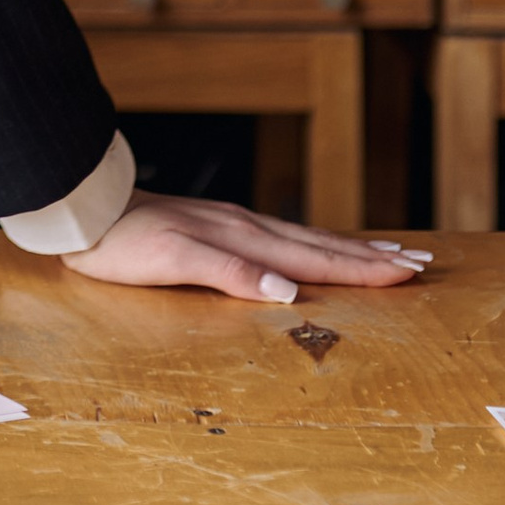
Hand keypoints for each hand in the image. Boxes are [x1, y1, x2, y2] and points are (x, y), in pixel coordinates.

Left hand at [62, 196, 431, 305]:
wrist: (84, 211)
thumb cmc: (122, 242)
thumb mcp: (174, 260)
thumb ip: (231, 273)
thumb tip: (290, 294)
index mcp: (243, 239)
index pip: (315, 260)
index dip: (362, 270)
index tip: (408, 275)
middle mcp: (245, 228)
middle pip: (321, 246)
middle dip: (371, 258)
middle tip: (420, 265)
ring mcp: (232, 224)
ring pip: (305, 238)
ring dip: (348, 248)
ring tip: (386, 252)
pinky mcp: (216, 226)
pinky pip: (281, 237)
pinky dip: (311, 244)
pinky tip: (313, 248)